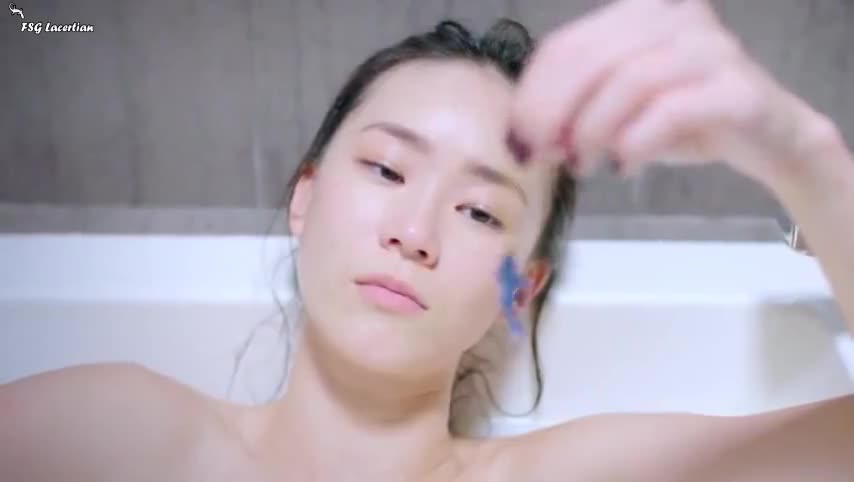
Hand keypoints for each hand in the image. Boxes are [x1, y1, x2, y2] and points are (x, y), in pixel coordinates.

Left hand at [509, 0, 840, 190]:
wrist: (769, 138)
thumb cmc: (684, 120)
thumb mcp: (618, 109)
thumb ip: (574, 110)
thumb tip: (527, 138)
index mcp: (638, 12)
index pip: (564, 46)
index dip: (532, 95)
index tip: (518, 141)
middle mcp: (675, 16)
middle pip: (590, 60)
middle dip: (554, 115)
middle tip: (543, 157)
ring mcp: (710, 47)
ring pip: (628, 83)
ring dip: (593, 131)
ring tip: (585, 165)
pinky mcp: (736, 88)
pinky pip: (668, 112)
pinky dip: (635, 143)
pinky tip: (625, 167)